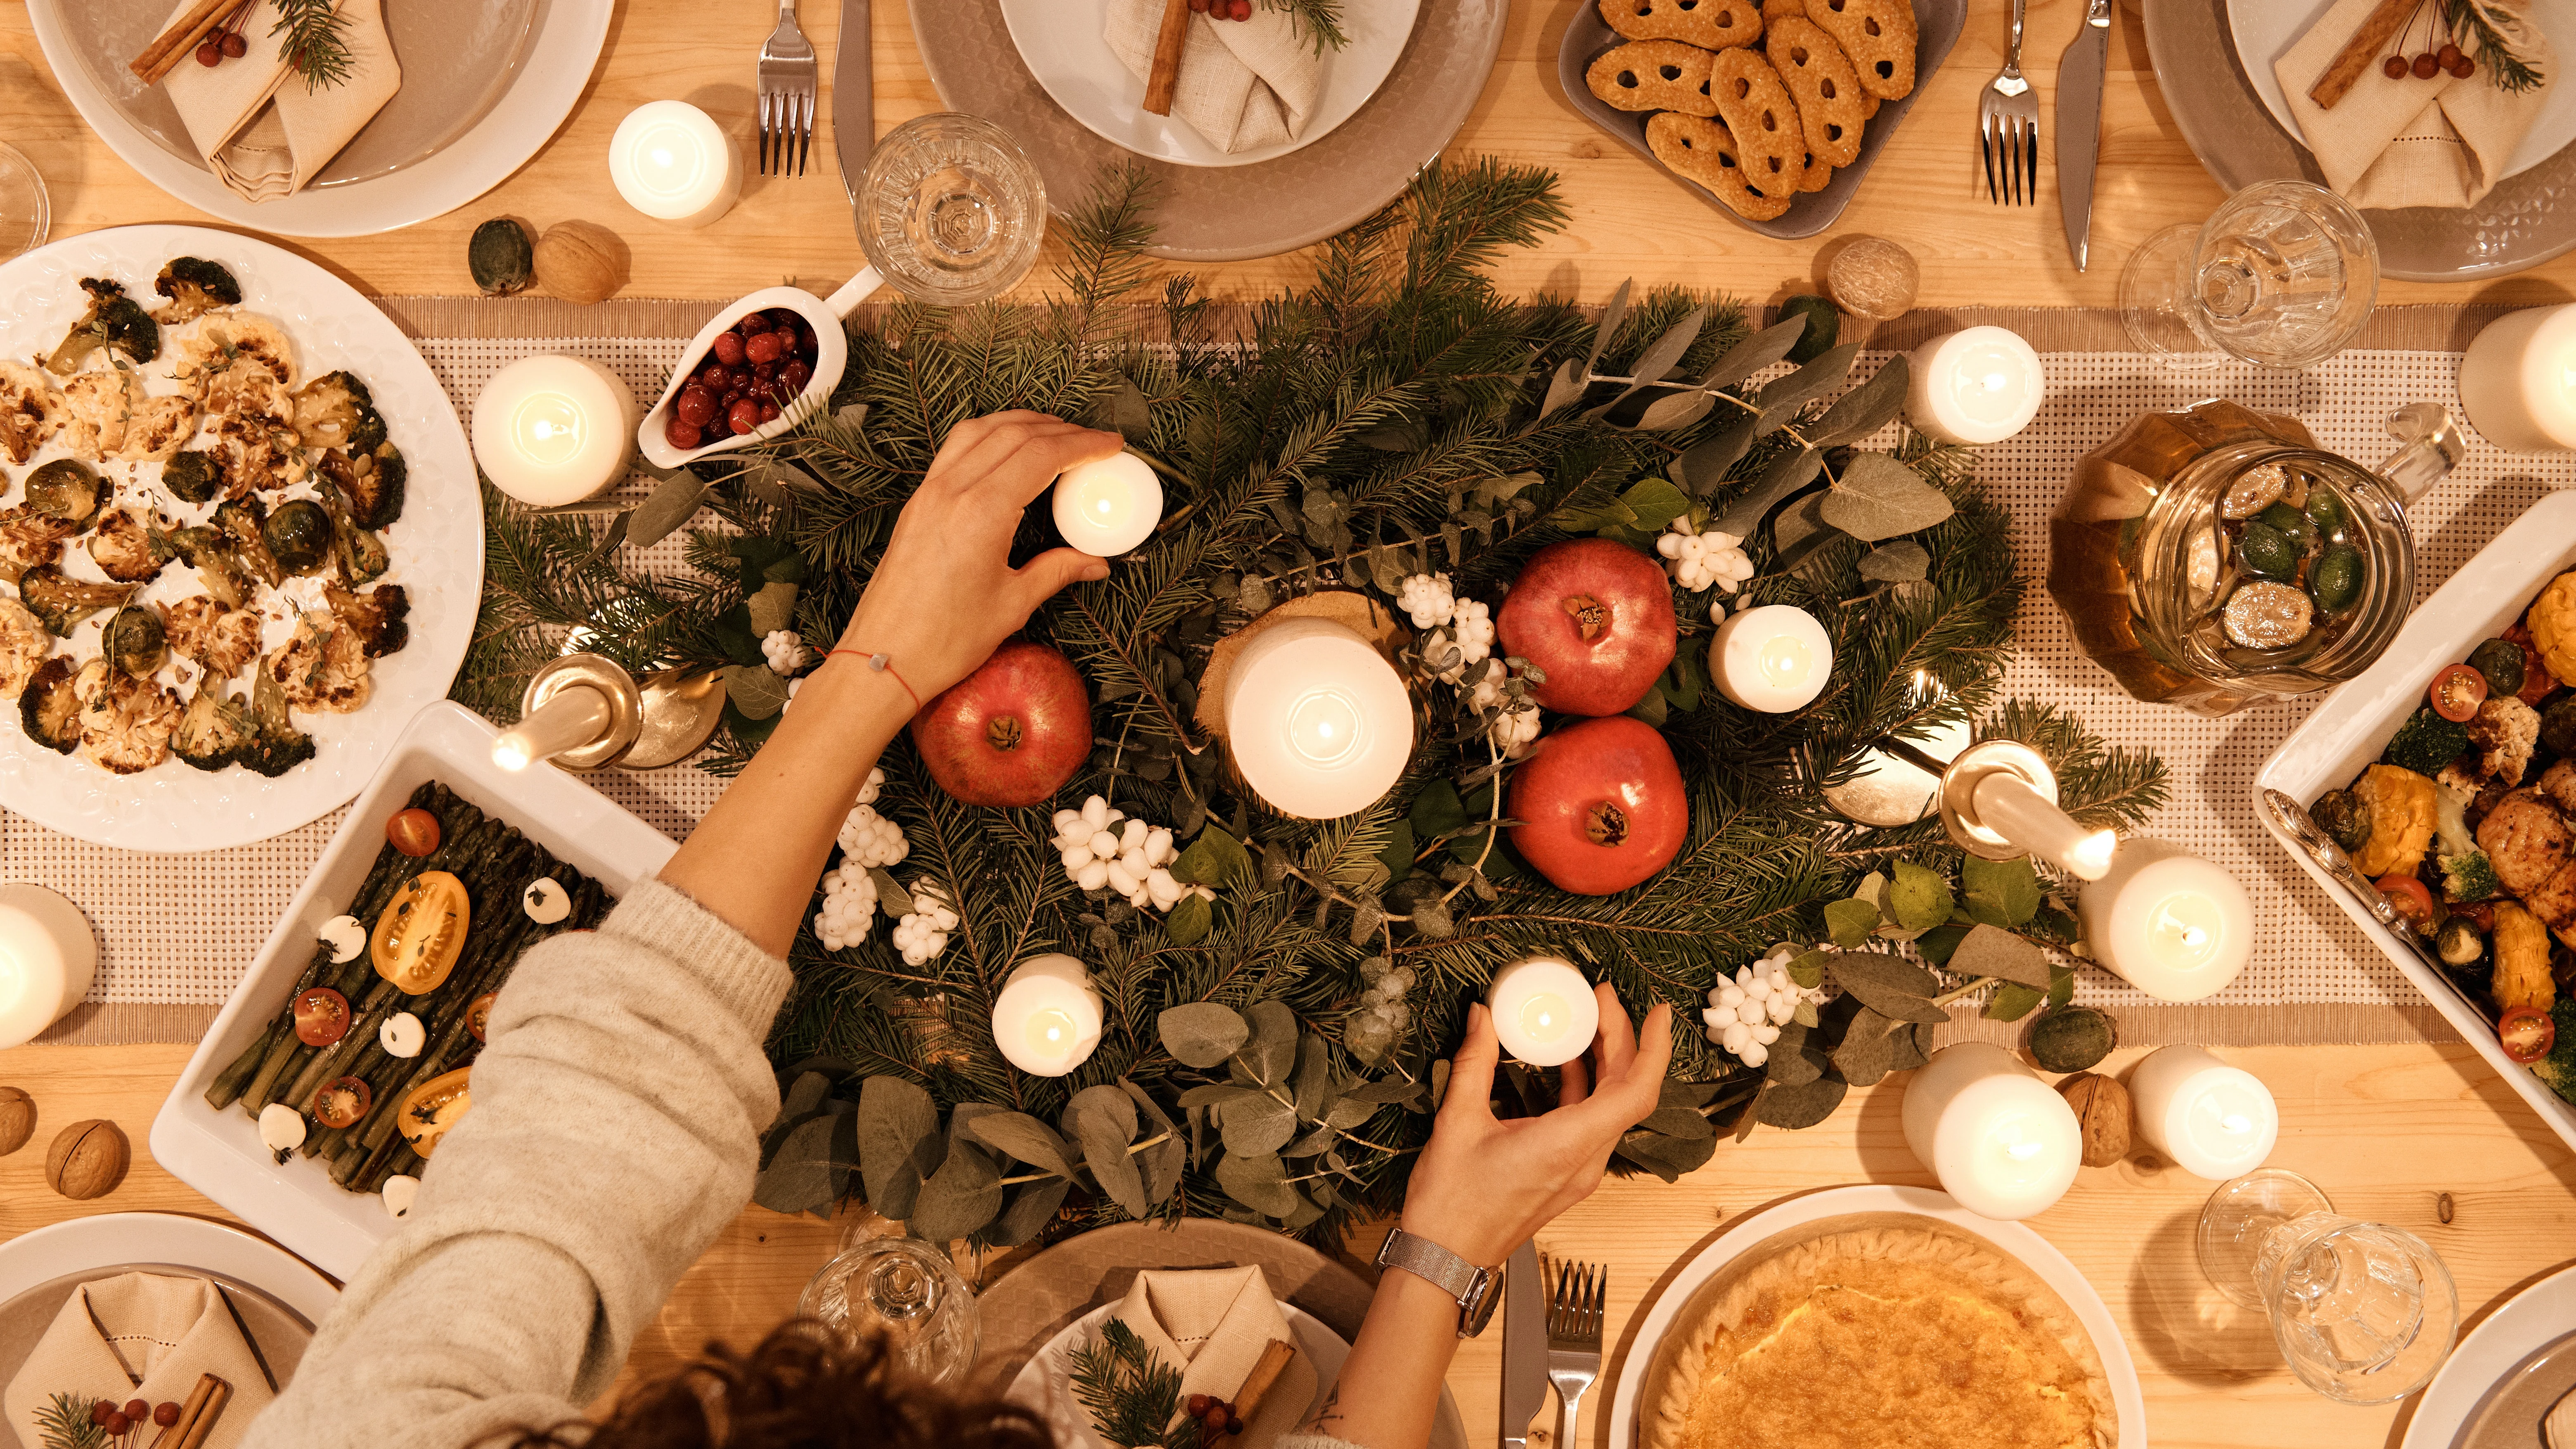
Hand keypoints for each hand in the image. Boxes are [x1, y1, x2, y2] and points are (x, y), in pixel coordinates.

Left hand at [834, 410, 1125, 699]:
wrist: (885, 657)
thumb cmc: (943, 639)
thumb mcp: (1012, 605)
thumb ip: (1056, 572)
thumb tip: (1094, 562)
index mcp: (981, 512)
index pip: (1041, 455)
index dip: (1082, 444)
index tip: (1110, 444)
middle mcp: (952, 491)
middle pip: (1014, 433)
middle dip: (1060, 429)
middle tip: (1092, 440)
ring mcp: (929, 492)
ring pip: (980, 430)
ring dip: (1022, 423)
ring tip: (1054, 433)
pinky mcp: (917, 502)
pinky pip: (956, 449)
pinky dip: (989, 436)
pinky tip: (1007, 448)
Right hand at [1399, 987, 1673, 1266]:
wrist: (1444, 1259)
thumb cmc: (1451, 1204)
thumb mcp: (1458, 1120)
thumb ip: (1475, 1062)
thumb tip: (1483, 1016)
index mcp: (1567, 1145)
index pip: (1636, 1091)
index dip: (1654, 1048)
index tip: (1658, 1012)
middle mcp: (1585, 1161)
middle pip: (1627, 1092)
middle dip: (1621, 1039)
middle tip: (1602, 997)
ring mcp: (1579, 1172)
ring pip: (1612, 1108)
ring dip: (1606, 1062)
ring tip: (1586, 1020)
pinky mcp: (1566, 1176)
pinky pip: (1592, 1123)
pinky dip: (1586, 1087)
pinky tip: (1565, 1060)